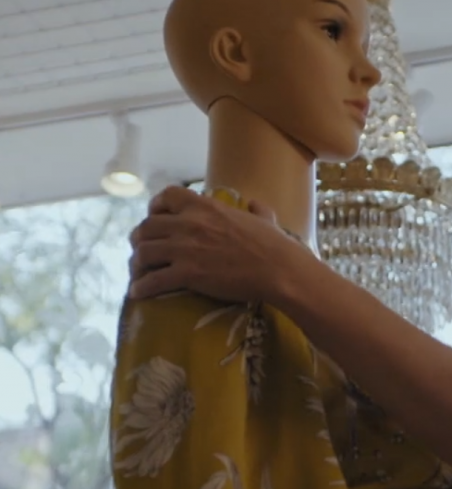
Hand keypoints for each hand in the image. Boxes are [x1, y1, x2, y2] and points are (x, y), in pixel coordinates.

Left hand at [128, 186, 306, 302]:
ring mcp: (185, 249)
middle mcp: (189, 224)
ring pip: (144, 251)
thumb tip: (255, 204)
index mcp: (206, 207)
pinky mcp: (187, 274)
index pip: (168, 196)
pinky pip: (153, 280)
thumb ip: (256, 210)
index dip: (156, 206)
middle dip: (140, 238)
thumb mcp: (265, 220)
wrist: (279, 270)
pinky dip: (141, 287)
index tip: (155, 216)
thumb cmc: (276, 246)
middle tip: (143, 250)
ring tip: (138, 272)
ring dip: (136, 262)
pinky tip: (137, 293)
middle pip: (147, 226)